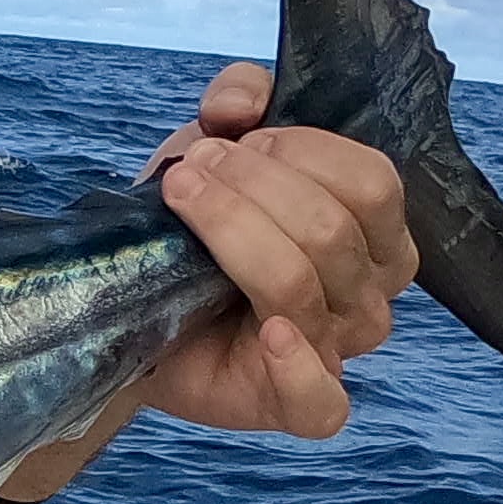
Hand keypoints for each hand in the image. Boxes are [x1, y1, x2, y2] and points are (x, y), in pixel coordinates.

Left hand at [135, 62, 413, 438]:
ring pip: (300, 285)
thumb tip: (240, 102)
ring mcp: (338, 351)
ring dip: (230, 231)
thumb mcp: (210, 146)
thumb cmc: (189, 229)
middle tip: (187, 175)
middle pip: (331, 229)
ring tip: (178, 202)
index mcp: (377, 233)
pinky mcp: (296, 404)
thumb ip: (238, 99)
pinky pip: (322, 400)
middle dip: (247, 188)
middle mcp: (371, 294)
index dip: (295, 151)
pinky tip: (269, 334)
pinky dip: (298, 367)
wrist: (125, 308)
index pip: (372, 182)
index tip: (223, 143)